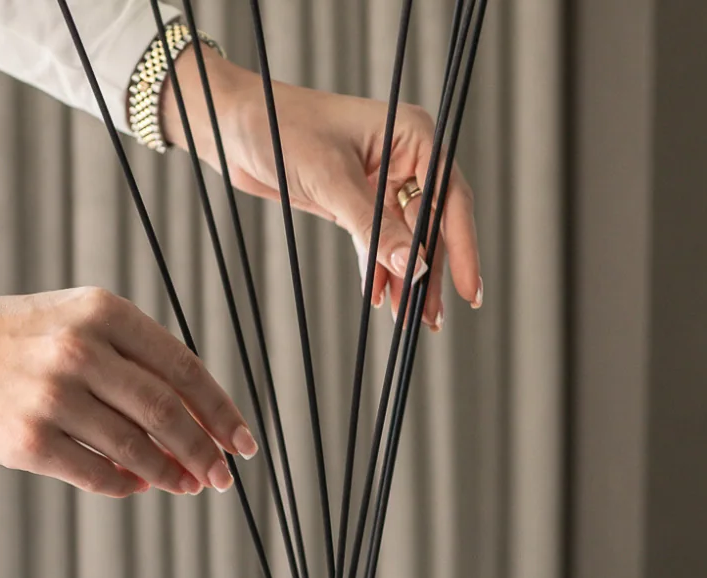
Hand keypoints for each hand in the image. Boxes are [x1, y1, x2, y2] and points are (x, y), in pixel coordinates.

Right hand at [0, 275, 257, 496]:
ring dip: (171, 474)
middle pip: (169, 413)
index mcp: (101, 312)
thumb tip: (194, 420)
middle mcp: (81, 350)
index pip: (183, 368)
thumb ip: (129, 359)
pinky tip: (138, 485)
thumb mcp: (70, 321)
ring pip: (139, 449)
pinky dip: (127, 484)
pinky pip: (99, 474)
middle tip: (221, 476)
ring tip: (186, 485)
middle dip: (204, 451)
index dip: (220, 411)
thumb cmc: (4, 340)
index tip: (242, 441)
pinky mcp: (30, 440)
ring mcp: (55, 397)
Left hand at [162, 50, 481, 332]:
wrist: (237, 126)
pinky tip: (380, 298)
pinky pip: (379, 242)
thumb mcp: (331, 181)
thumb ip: (374, 228)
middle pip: (432, 225)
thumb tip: (414, 268)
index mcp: (412, 134)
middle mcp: (405, 156)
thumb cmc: (282, 131)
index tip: (469, 291)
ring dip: (407, 279)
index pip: (449, 198)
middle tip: (431, 320)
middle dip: (431, 274)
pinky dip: (379, 270)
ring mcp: (383, 180)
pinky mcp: (359, 200)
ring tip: (408, 322)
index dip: (463, 248)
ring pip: (407, 238)